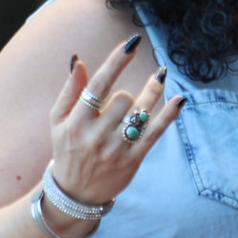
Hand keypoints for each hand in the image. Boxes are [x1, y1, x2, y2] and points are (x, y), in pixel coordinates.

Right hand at [46, 34, 182, 209]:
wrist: (76, 192)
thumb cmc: (67, 150)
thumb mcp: (57, 121)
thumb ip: (70, 91)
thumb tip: (80, 61)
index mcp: (76, 122)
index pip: (98, 85)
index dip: (116, 62)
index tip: (132, 44)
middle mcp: (96, 135)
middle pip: (123, 99)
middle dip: (127, 95)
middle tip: (125, 99)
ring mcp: (116, 149)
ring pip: (140, 112)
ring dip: (152, 93)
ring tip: (159, 79)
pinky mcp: (132, 160)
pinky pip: (154, 133)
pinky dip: (168, 115)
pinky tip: (180, 99)